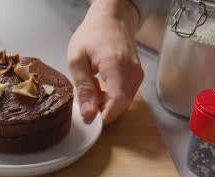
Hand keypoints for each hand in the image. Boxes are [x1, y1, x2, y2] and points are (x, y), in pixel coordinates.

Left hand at [67, 0, 143, 124]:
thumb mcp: (77, 59)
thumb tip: (88, 113)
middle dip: (103, 111)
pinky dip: (111, 97)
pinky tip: (99, 88)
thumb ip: (83, 87)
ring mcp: (137, 74)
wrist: (111, 19)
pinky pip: (125, 95)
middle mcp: (132, 71)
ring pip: (124, 102)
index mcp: (116, 64)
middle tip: (85, 103)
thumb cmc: (92, 34)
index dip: (105, 115)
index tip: (90, 119)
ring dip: (106, 104)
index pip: (118, 100)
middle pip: (121, 104)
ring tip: (90, 90)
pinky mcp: (137, 76)